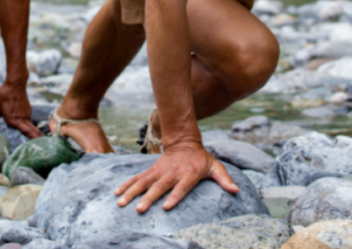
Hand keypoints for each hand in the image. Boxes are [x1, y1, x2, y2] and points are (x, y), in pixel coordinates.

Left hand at [0, 81, 42, 138]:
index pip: (26, 132)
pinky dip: (28, 124)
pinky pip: (28, 119)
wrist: (15, 83)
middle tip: (40, 143)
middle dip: (36, 137)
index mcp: (14, 119)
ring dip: (32, 131)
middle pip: (32, 130)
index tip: (35, 144)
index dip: (32, 138)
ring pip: (30, 125)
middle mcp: (22, 118)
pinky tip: (24, 125)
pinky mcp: (28, 109)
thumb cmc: (4, 94)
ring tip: (34, 138)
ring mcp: (27, 113)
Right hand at [114, 142, 238, 212]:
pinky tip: (116, 193)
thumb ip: (224, 179)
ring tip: (121, 203)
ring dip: (132, 192)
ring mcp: (159, 171)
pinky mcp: (151, 170)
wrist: (184, 142)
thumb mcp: (215, 166)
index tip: (167, 206)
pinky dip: (126, 184)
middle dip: (149, 198)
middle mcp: (172, 173)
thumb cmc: (201, 159)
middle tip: (140, 209)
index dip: (175, 196)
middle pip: (159, 187)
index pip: (181, 187)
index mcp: (188, 174)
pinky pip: (137, 178)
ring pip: (143, 182)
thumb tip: (235, 191)